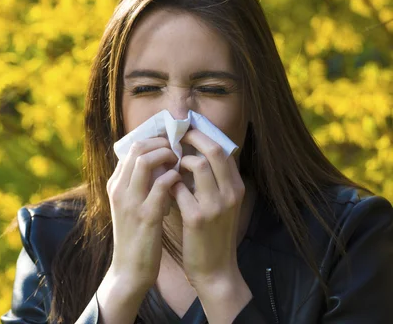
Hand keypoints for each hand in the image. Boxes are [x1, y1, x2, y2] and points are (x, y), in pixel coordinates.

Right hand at [106, 137, 180, 294]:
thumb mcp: (130, 206)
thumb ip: (138, 185)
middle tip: (179, 149)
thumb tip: (158, 163)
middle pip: (137, 148)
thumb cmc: (135, 236)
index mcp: (114, 185)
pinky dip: (174, 178)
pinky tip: (182, 183)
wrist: (129, 270)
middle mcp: (119, 189)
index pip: (131, 148)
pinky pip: (161, 185)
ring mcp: (130, 202)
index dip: (153, 141)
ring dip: (167, 156)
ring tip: (180, 163)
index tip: (170, 144)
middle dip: (162, 143)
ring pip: (146, 161)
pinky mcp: (146, 216)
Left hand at [172, 128, 245, 287]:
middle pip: (215, 150)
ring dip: (180, 162)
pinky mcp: (198, 218)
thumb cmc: (212, 235)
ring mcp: (216, 205)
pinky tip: (164, 189)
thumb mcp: (221, 205)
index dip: (204, 136)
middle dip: (193, 138)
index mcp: (237, 188)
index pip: (224, 150)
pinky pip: (179, 188)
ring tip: (169, 166)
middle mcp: (231, 193)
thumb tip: (189, 155)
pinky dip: (169, 184)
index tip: (186, 129)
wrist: (215, 271)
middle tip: (175, 136)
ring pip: (199, 165)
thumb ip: (211, 182)